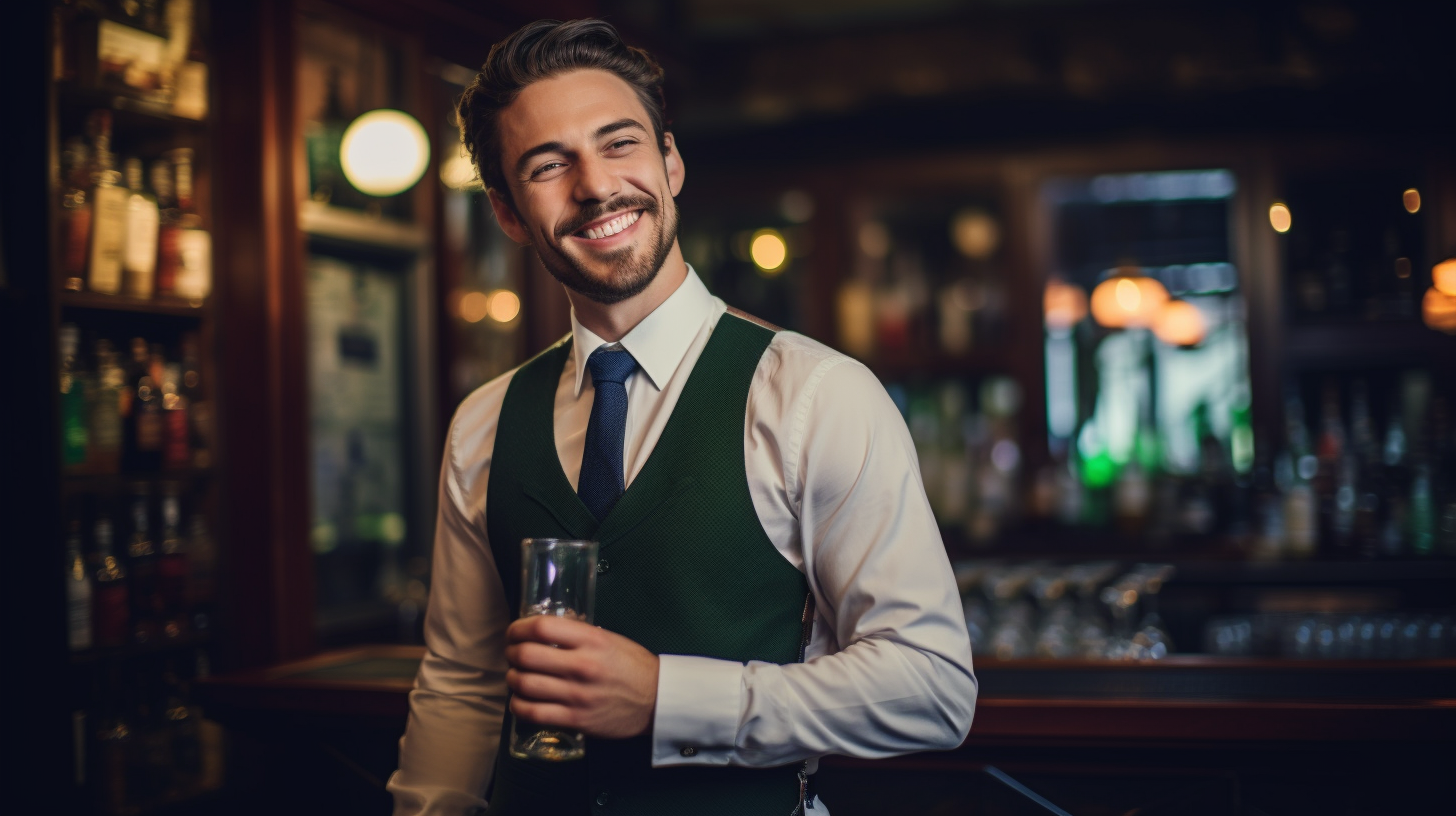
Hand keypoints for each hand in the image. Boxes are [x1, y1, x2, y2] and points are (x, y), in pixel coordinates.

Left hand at [505, 615, 658, 738]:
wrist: (658, 701)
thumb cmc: (633, 667)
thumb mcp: (609, 639)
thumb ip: (578, 635)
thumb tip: (543, 631)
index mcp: (592, 640)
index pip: (541, 627)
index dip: (518, 628)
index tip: (514, 632)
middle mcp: (582, 666)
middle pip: (526, 655)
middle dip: (511, 653)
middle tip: (513, 654)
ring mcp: (577, 695)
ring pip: (524, 684)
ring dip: (512, 678)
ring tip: (517, 676)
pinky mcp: (576, 720)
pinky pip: (533, 713)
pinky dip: (519, 705)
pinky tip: (521, 700)